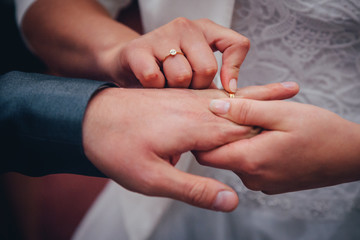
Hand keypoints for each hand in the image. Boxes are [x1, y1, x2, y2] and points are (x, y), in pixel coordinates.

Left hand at [82, 83, 298, 211]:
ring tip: (276, 88)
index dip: (267, 131)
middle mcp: (194, 109)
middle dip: (268, 102)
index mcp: (195, 128)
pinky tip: (235, 96)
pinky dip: (229, 94)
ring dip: (252, 94)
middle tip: (293, 92)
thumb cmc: (117, 149)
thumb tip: (232, 200)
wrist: (90, 117)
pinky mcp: (176, 96)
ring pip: (227, 98)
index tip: (291, 132)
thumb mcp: (152, 180)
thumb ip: (194, 189)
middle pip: (240, 108)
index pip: (242, 130)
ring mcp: (185, 99)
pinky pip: (209, 95)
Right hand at [114, 17, 249, 90]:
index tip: (227, 89)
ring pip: (181, 76)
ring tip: (167, 84)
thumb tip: (231, 95)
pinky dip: (155, 89)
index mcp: (205, 30)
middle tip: (184, 87)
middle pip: (207, 68)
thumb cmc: (168, 70)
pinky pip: (155, 79)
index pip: (237, 44)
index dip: (234, 71)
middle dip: (197, 87)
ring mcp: (161, 35)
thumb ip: (214, 79)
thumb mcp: (196, 69)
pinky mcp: (138, 48)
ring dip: (174, 90)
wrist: (127, 63)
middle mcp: (185, 26)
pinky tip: (151, 85)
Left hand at [196, 98, 359, 193]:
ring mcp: (262, 183)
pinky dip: (252, 148)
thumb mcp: (282, 113)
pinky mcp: (270, 183)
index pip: (205, 155)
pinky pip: (251, 164)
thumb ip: (245, 110)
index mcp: (250, 161)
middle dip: (223, 133)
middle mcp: (251, 178)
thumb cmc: (321, 132)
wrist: (351, 156)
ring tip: (258, 120)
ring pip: (236, 158)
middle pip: (220, 155)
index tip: (207, 117)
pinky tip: (268, 134)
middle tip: (238, 111)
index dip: (201, 135)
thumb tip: (213, 107)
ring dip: (240, 140)